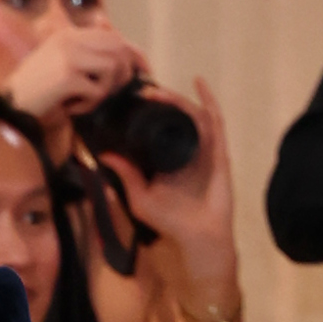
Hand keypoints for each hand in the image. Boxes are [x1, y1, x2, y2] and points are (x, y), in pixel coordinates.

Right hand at [0, 16, 138, 134]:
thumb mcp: (58, 64)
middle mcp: (70, 40)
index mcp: (68, 34)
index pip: (112, 35)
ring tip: (85, 100)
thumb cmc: (33, 91)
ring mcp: (69, 57)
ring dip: (104, 90)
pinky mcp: (67, 77)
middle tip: (112, 91)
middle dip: (122, 73)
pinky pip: (97, 91)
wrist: (8, 106)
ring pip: (112, 68)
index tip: (144, 69)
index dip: (133, 52)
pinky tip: (72, 108)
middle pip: (117, 48)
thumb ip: (84, 56)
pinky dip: (89, 105)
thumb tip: (120, 58)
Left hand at [130, 79, 243, 293]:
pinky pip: (215, 120)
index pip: (155, 128)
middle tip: (140, 91)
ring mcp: (202, 148)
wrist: (200, 238)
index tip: (129, 99)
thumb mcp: (140, 199)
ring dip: (176, 100)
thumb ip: (125, 177)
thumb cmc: (172, 223)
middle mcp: (183, 150)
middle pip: (173, 116)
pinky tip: (199, 83)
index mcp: (165, 160)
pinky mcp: (218, 150)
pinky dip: (208, 100)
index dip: (145, 112)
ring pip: (190, 114)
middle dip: (158, 101)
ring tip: (158, 91)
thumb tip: (104, 155)